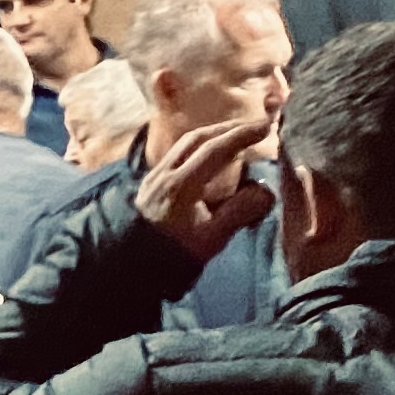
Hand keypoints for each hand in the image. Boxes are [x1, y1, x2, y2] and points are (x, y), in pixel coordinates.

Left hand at [137, 114, 276, 261]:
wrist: (130, 268)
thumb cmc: (172, 257)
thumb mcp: (210, 241)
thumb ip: (239, 213)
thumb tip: (265, 190)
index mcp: (180, 187)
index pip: (214, 150)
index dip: (241, 136)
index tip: (265, 127)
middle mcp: (164, 174)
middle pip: (197, 139)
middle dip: (228, 129)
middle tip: (254, 126)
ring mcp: (153, 177)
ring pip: (184, 145)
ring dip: (212, 136)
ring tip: (235, 137)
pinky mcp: (149, 183)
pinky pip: (176, 154)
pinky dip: (198, 148)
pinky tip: (210, 156)